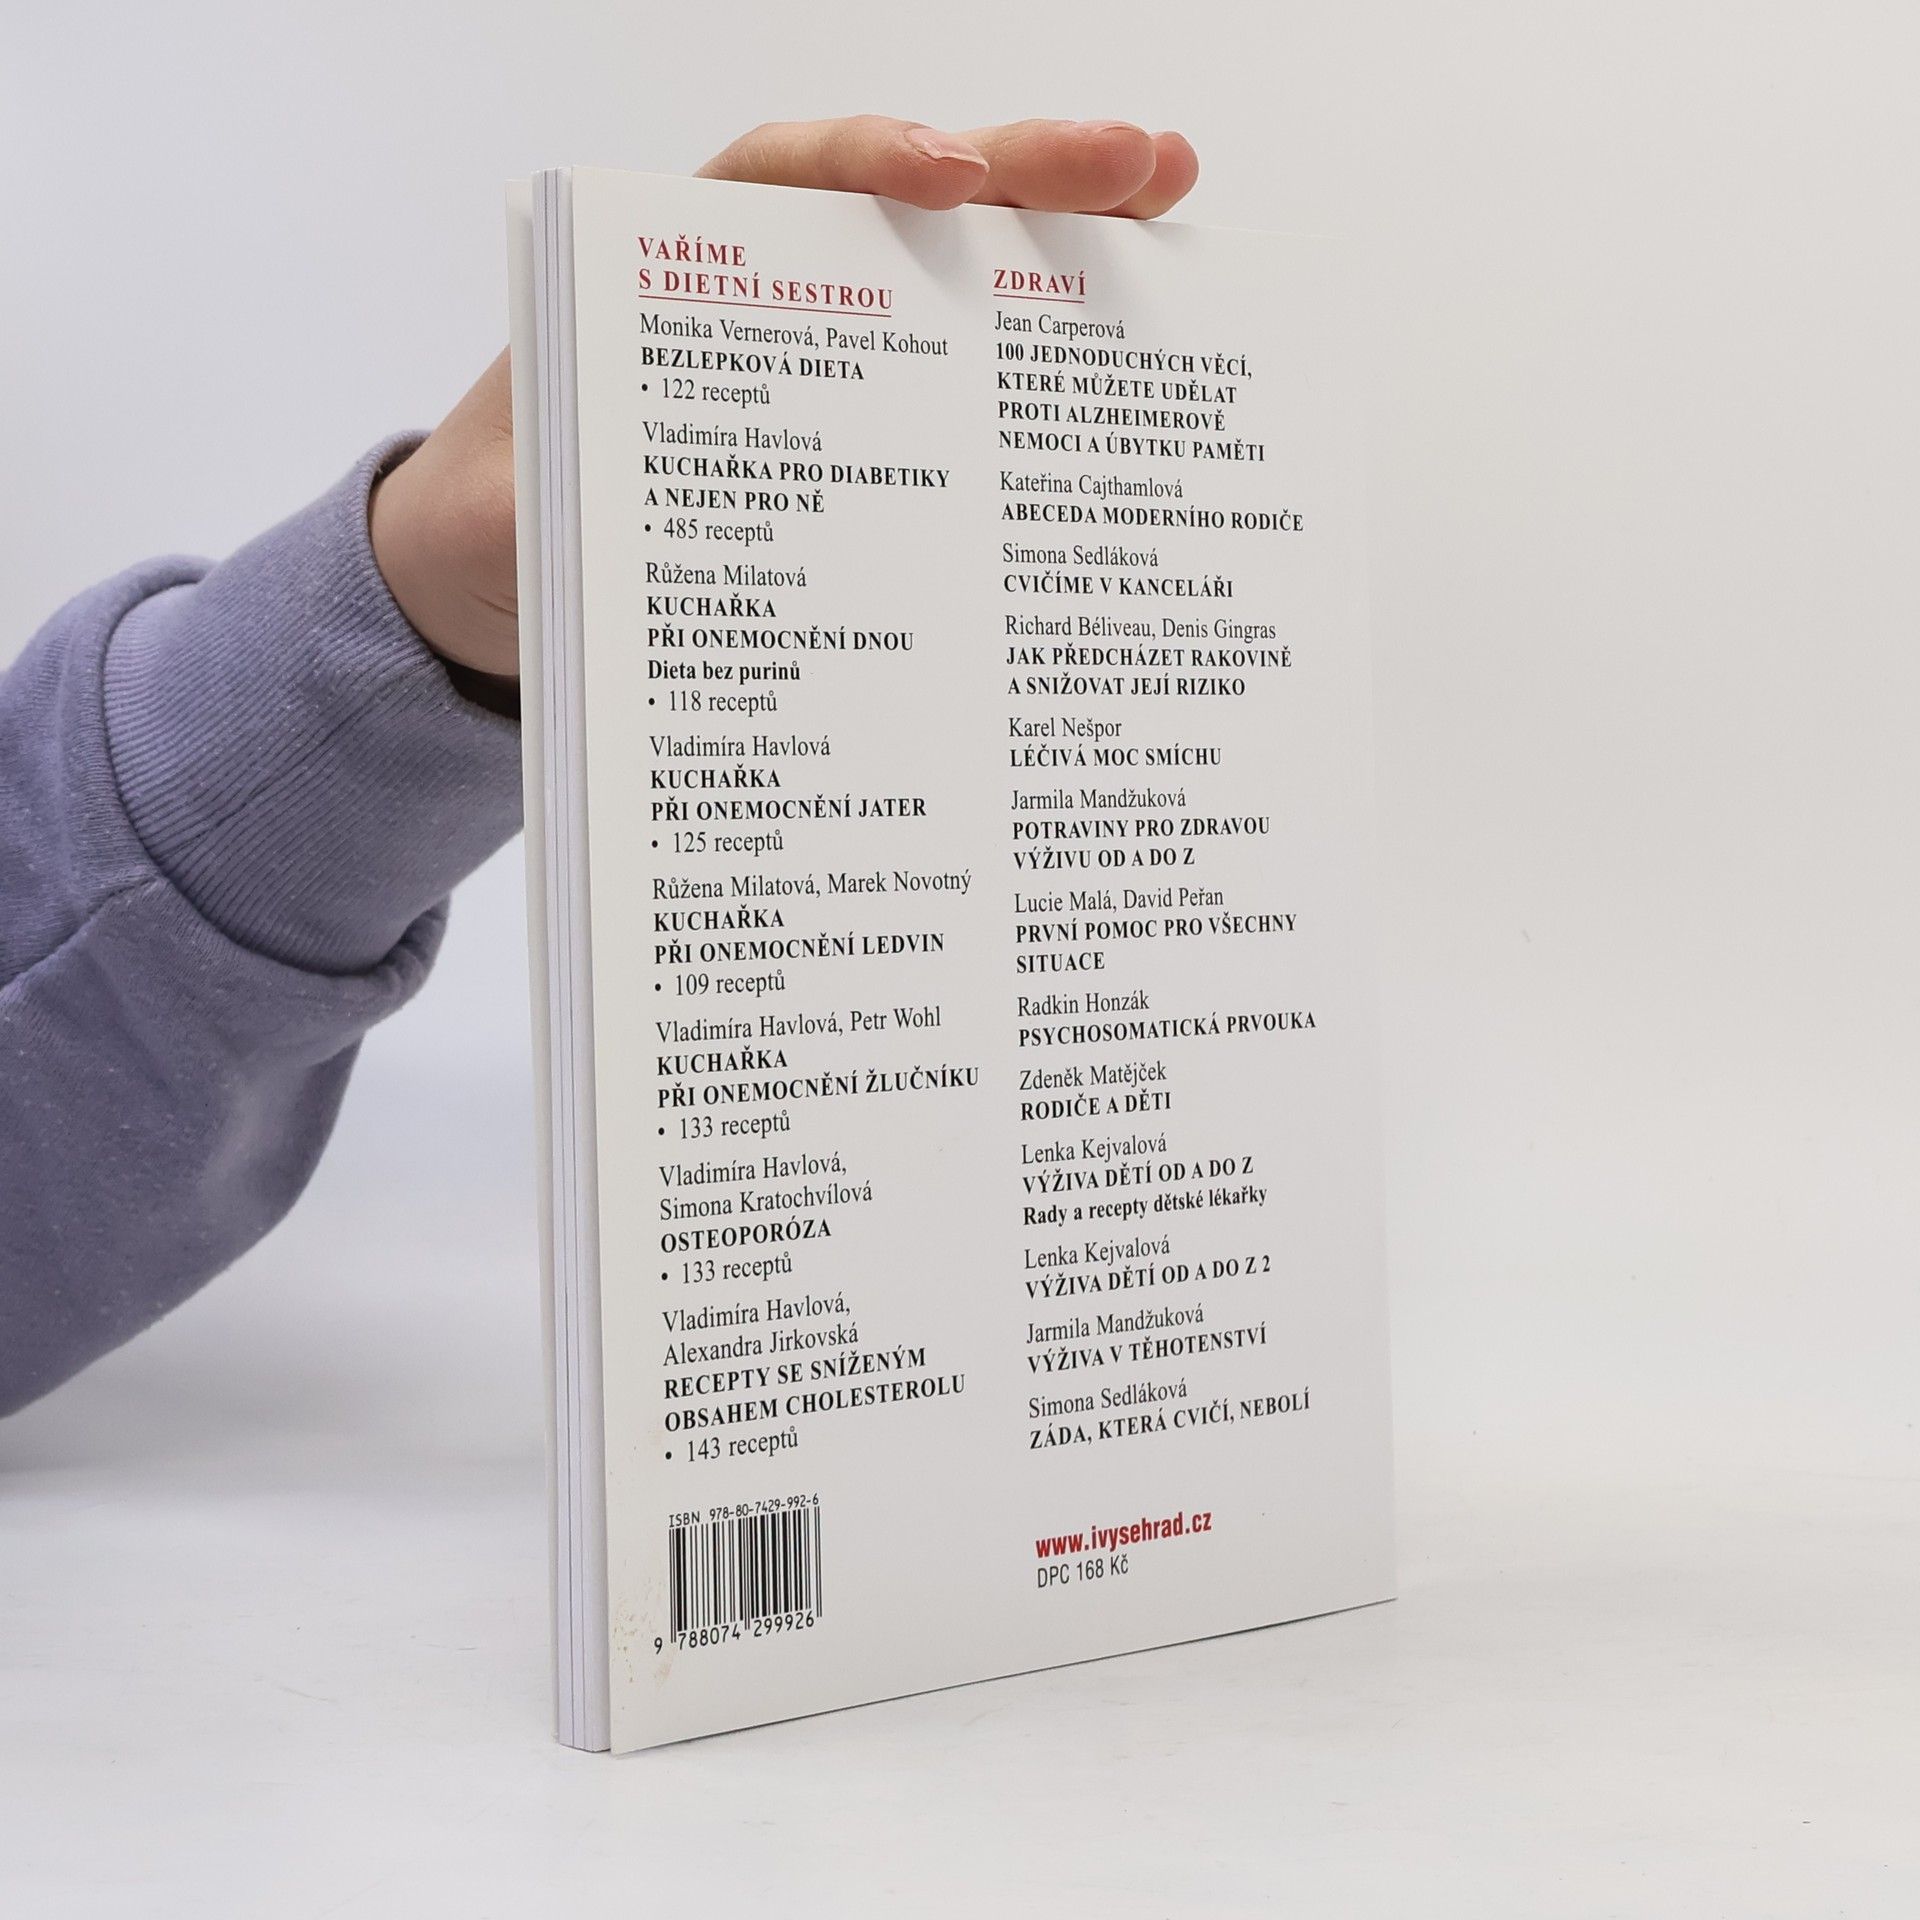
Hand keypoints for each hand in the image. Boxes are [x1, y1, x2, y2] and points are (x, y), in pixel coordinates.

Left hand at [370, 117, 1200, 683]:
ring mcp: (834, 351)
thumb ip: (550, 510)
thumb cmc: (511, 517)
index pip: (780, 178)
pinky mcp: (870, 421)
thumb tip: (600, 523)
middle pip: (905, 201)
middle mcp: (769, 291)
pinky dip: (1046, 352)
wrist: (507, 572)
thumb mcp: (509, 518)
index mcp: (674, 274)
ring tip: (1174, 201)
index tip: (946, 176)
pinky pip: (967, 369)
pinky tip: (1131, 338)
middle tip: (1140, 163)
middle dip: (1024, 170)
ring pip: (956, 270)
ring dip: (1066, 236)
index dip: (866, 161)